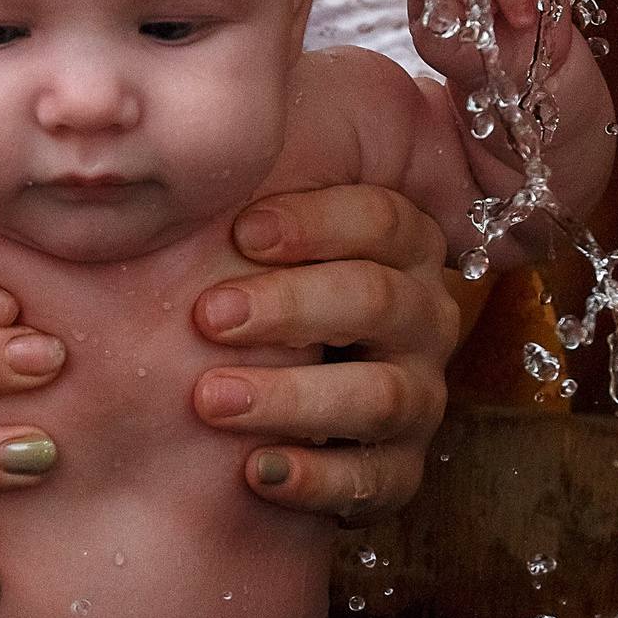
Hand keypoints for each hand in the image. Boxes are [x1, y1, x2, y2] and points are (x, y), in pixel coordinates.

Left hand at [192, 185, 457, 518]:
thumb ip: (244, 192)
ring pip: (380, 395)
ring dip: (292, 397)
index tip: (241, 232)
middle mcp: (422, 320)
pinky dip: (314, 477)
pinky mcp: (398, 473)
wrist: (265, 412)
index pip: (384, 220)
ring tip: (211, 399)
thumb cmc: (252, 299)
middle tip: (208, 316)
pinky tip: (253, 470)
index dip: (317, 223)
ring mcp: (418, 400)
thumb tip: (195, 136)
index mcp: (400, 250)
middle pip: (380, 301)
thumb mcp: (256, 240)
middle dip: (292, 306)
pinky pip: (374, 481)